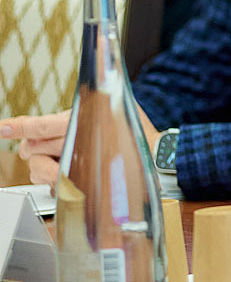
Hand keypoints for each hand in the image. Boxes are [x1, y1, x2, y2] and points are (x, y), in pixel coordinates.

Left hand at [0, 104, 160, 184]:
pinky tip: (61, 168)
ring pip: (37, 167)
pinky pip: (49, 183)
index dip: (20, 127)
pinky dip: (49, 175)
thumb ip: (81, 109)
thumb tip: (48, 119)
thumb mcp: (107, 107)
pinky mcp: (77, 185)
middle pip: (33, 146)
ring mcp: (76, 168)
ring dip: (39, 162)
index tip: (3, 128)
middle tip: (37, 142)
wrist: (153, 154)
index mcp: (83, 122)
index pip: (41, 126)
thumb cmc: (130, 130)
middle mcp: (77, 144)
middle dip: (31, 145)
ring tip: (52, 155)